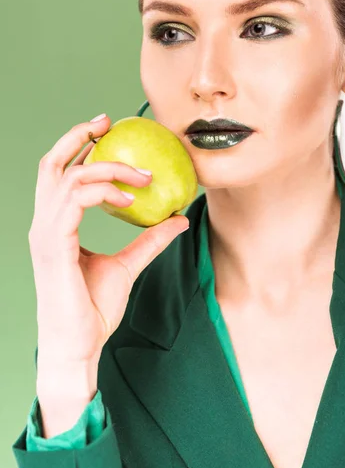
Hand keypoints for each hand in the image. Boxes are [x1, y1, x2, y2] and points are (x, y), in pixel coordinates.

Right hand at [28, 114, 188, 363]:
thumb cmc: (93, 310)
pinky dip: (104, 190)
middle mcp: (44, 224)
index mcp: (55, 226)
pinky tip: (130, 197)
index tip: (109, 133)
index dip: (80, 149)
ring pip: (69, 177)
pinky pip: (76, 200)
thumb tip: (178, 219)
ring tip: (142, 174)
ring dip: (107, 167)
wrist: (78, 345)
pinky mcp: (53, 244)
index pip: (61, 175)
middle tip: (108, 122)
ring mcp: (45, 233)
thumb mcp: (128, 266)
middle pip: (51, 164)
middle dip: (77, 136)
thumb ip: (149, 240)